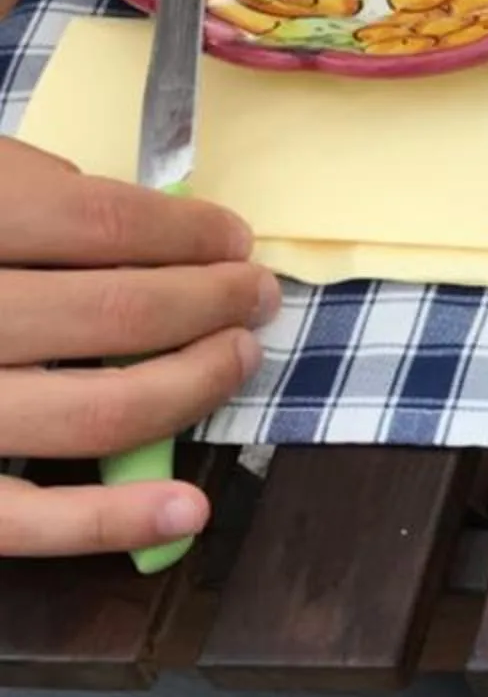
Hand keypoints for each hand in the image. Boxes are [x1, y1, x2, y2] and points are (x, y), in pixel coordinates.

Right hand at [0, 141, 276, 559]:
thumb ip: (20, 176)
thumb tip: (137, 212)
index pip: (96, 223)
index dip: (183, 233)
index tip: (232, 238)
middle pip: (108, 311)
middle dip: (204, 302)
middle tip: (254, 295)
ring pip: (87, 413)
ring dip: (185, 388)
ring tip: (236, 359)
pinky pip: (17, 518)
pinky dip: (108, 521)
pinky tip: (188, 507)